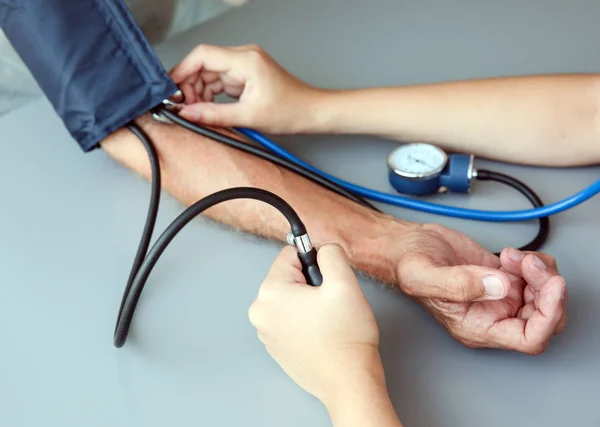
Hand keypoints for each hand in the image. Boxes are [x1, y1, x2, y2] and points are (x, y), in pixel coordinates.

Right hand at [169, 44, 320, 131]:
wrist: (311, 112)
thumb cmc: (291, 111)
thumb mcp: (249, 117)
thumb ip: (214, 115)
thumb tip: (188, 114)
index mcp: (246, 60)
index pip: (203, 55)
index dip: (182, 71)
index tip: (172, 89)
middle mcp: (244, 57)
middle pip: (203, 64)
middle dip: (190, 85)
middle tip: (183, 107)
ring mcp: (244, 65)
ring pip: (209, 73)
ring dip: (199, 92)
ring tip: (197, 112)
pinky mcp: (245, 75)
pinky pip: (219, 80)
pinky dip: (210, 94)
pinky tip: (207, 108)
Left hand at [248, 244, 384, 404]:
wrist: (348, 382)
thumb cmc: (346, 336)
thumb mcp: (345, 282)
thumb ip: (331, 254)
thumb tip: (322, 249)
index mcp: (270, 292)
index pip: (291, 254)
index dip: (315, 263)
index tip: (327, 284)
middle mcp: (259, 311)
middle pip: (288, 277)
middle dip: (310, 285)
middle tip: (330, 306)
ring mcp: (264, 332)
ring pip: (290, 298)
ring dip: (307, 303)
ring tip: (326, 322)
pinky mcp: (274, 346)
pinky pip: (288, 319)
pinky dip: (304, 321)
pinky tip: (321, 336)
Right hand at [393, 224, 566, 354]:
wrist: (404, 245)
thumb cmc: (406, 264)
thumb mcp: (422, 275)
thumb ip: (458, 284)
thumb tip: (499, 287)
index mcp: (476, 327)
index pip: (528, 339)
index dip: (548, 316)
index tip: (551, 286)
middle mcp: (491, 316)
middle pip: (544, 317)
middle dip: (547, 288)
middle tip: (529, 263)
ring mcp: (499, 296)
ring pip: (544, 296)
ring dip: (540, 271)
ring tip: (512, 256)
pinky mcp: (501, 277)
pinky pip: (536, 277)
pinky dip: (535, 262)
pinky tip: (510, 254)